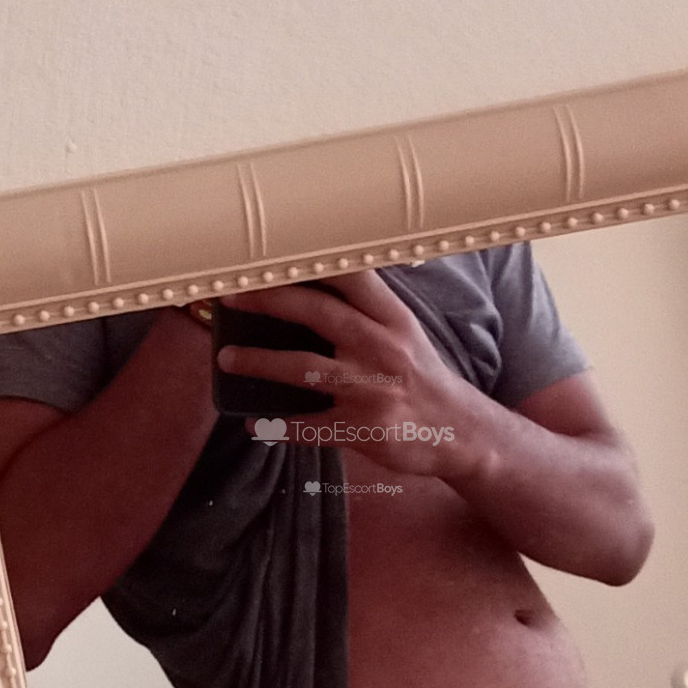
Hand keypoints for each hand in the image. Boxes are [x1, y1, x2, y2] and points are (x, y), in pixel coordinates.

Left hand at [215, 272, 480, 478]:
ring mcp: (373, 390)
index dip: (308, 264)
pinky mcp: (364, 429)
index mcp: (393, 319)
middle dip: (270, 302)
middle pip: (320, 315)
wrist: (459, 432)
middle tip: (232, 299)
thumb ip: (365, 310)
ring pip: (307, 369)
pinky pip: (311, 426)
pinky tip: (255, 422)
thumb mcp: (405, 333)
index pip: (350, 277)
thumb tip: (309, 287)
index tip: (270, 255)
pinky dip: (279, 426)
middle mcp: (384, 348)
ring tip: (228, 359)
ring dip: (261, 362)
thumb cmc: (421, 378)